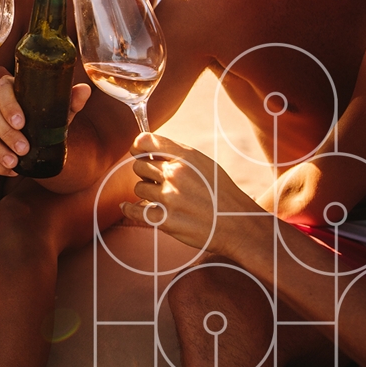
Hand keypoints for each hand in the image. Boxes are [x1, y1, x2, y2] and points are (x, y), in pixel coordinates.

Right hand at [0, 75, 89, 175]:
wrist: (35, 135)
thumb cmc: (44, 117)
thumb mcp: (58, 111)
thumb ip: (70, 101)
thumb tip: (84, 90)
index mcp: (8, 86)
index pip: (1, 87)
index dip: (8, 105)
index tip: (21, 123)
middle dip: (4, 132)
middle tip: (23, 149)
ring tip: (14, 163)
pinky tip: (9, 170)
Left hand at [121, 133, 261, 254]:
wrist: (238, 225)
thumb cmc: (221, 193)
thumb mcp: (204, 164)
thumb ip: (177, 155)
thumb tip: (147, 148)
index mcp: (186, 157)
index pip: (146, 141)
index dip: (137, 147)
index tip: (137, 152)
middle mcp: (176, 174)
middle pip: (138, 165)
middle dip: (145, 173)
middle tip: (157, 181)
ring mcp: (170, 198)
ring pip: (139, 188)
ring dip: (146, 192)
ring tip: (164, 198)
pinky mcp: (166, 220)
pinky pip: (135, 210)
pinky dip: (130, 209)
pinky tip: (127, 207)